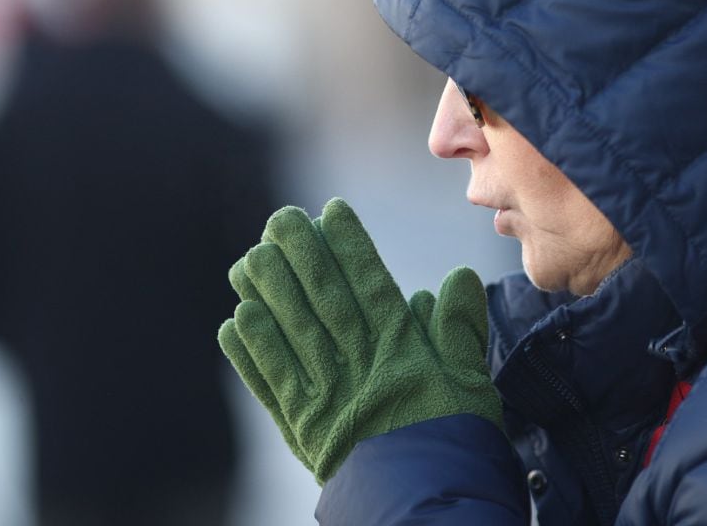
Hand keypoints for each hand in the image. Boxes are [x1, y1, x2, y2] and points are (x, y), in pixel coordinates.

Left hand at [217, 198, 502, 482]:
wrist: (428, 507)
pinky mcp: (304, 428)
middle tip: (279, 219)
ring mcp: (326, 397)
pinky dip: (251, 354)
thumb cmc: (454, 441)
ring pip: (291, 334)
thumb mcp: (472, 382)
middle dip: (300, 256)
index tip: (332, 210)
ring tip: (247, 259)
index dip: (350, 245)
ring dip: (267, 294)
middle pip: (323, 300)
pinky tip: (235, 322)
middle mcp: (358, 366)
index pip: (371, 285)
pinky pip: (271, 385)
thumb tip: (459, 278)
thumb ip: (461, 328)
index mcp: (401, 351)